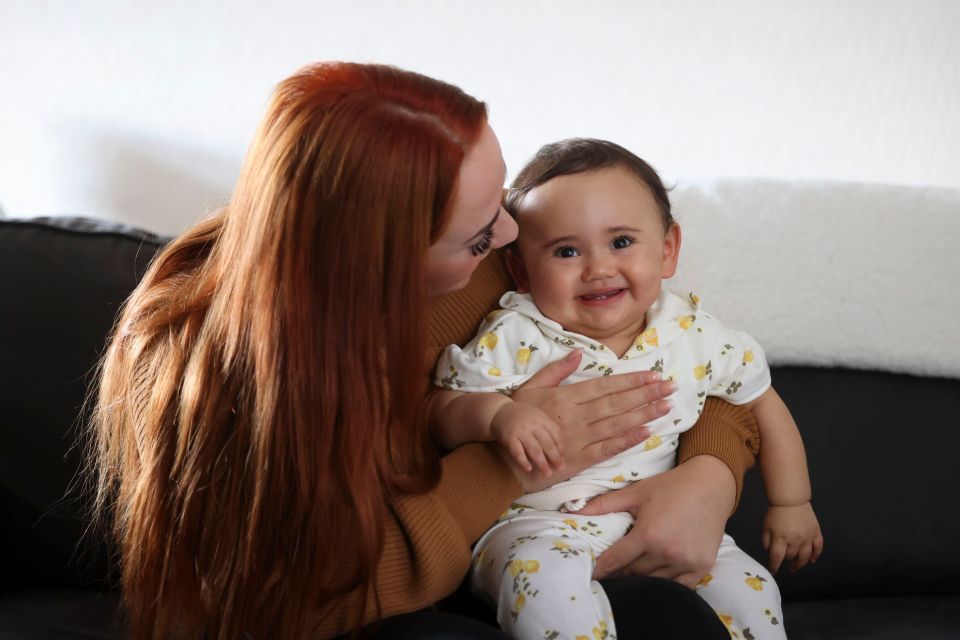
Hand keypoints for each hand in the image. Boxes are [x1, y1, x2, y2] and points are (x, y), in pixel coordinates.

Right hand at [491, 401, 562, 475]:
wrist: (499, 411)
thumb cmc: (522, 417)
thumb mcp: (537, 417)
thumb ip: (547, 429)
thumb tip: (559, 450)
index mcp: (542, 419)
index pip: (556, 434)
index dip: (560, 447)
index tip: (562, 457)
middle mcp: (533, 425)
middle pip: (547, 443)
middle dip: (554, 457)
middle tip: (559, 468)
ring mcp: (521, 432)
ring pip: (534, 450)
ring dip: (542, 463)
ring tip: (547, 473)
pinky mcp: (509, 438)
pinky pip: (517, 452)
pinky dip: (523, 461)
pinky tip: (528, 468)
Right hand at [503, 349, 675, 492]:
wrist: (505, 453)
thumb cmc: (519, 418)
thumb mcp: (533, 387)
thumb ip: (557, 370)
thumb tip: (580, 353)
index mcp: (566, 396)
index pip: (606, 386)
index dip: (631, 381)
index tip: (653, 376)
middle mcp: (576, 416)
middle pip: (617, 403)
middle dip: (646, 394)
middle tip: (670, 387)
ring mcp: (579, 438)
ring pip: (617, 423)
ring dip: (644, 414)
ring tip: (666, 406)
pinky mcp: (580, 459)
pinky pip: (608, 448)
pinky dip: (628, 440)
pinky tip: (647, 432)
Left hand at [576, 455, 735, 587]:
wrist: (711, 485)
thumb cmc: (671, 486)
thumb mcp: (636, 492)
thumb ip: (604, 504)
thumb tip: (573, 509)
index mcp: (648, 534)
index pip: (616, 560)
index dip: (601, 569)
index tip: (590, 575)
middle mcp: (667, 552)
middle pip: (634, 573)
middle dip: (619, 574)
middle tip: (608, 575)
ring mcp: (686, 562)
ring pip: (654, 581)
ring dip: (640, 581)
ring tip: (628, 579)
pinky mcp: (702, 567)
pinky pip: (679, 586)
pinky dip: (666, 585)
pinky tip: (655, 581)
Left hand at [762, 503, 822, 572]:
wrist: (791, 500)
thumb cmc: (776, 512)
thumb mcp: (765, 527)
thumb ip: (766, 541)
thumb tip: (770, 553)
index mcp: (780, 538)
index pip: (777, 558)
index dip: (774, 566)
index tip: (773, 571)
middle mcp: (794, 540)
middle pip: (791, 556)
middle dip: (787, 560)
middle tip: (786, 562)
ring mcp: (807, 537)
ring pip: (805, 556)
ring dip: (800, 563)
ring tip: (796, 567)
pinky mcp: (815, 532)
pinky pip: (818, 547)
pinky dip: (816, 555)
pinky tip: (812, 560)